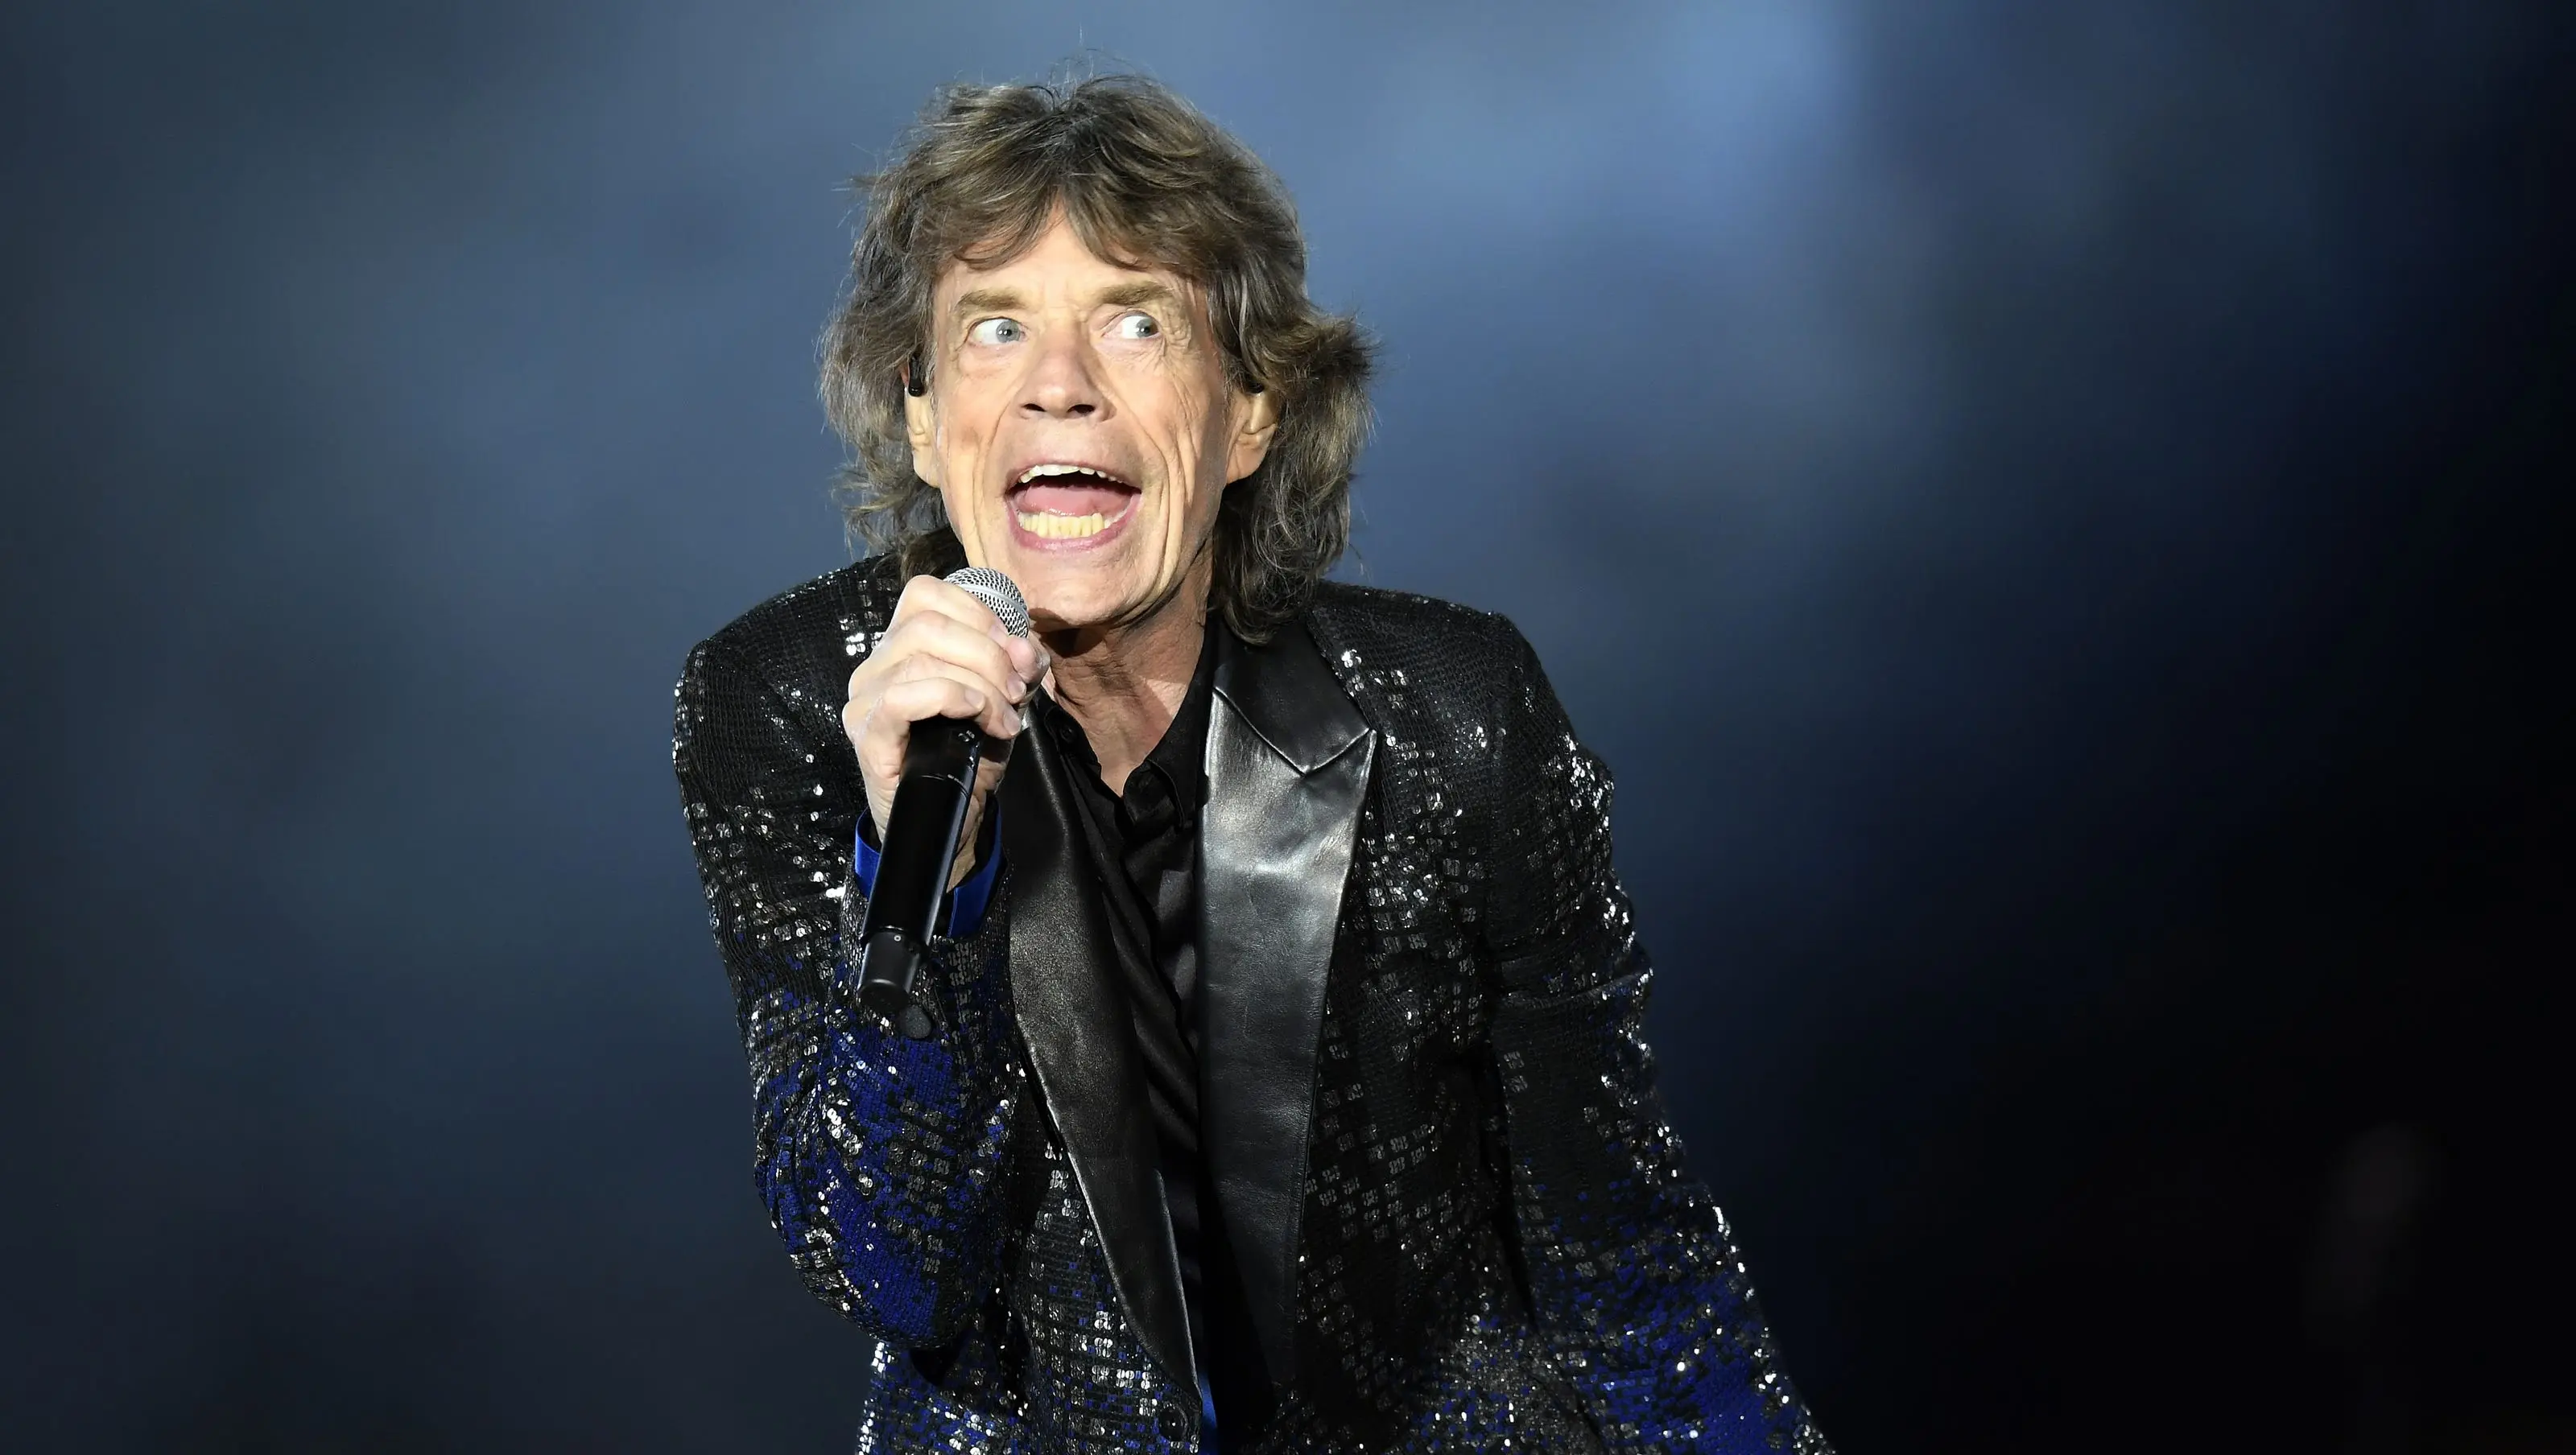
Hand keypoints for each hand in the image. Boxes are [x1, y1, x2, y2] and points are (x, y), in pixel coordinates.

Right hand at [842, 575, 1048, 889]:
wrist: (950, 821)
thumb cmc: (968, 757)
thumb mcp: (1004, 701)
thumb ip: (1016, 668)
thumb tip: (1025, 649)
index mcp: (902, 647)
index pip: (925, 594)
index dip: (977, 611)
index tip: (1014, 648)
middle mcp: (875, 667)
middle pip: (927, 623)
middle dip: (987, 651)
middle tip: (1017, 688)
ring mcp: (864, 700)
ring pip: (921, 658)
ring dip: (980, 683)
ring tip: (1005, 717)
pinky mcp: (867, 735)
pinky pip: (905, 697)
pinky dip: (952, 698)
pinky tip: (980, 718)